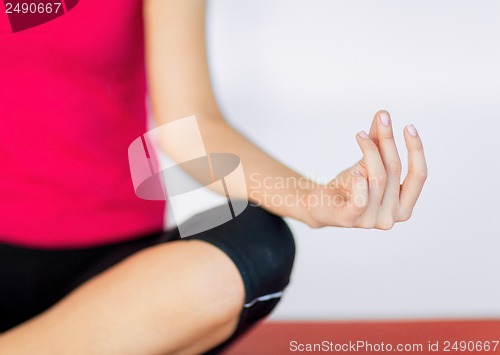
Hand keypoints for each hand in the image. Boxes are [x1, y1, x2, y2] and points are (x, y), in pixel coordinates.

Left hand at [307, 110, 426, 229]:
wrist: (322, 203)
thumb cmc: (351, 185)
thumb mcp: (369, 162)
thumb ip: (378, 142)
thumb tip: (383, 114)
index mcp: (404, 207)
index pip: (419, 176)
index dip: (416, 150)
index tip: (408, 127)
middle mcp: (391, 217)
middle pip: (395, 171)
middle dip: (389, 141)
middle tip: (382, 120)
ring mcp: (371, 221)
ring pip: (377, 177)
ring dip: (370, 151)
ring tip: (360, 135)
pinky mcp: (350, 219)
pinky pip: (361, 198)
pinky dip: (359, 181)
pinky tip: (355, 170)